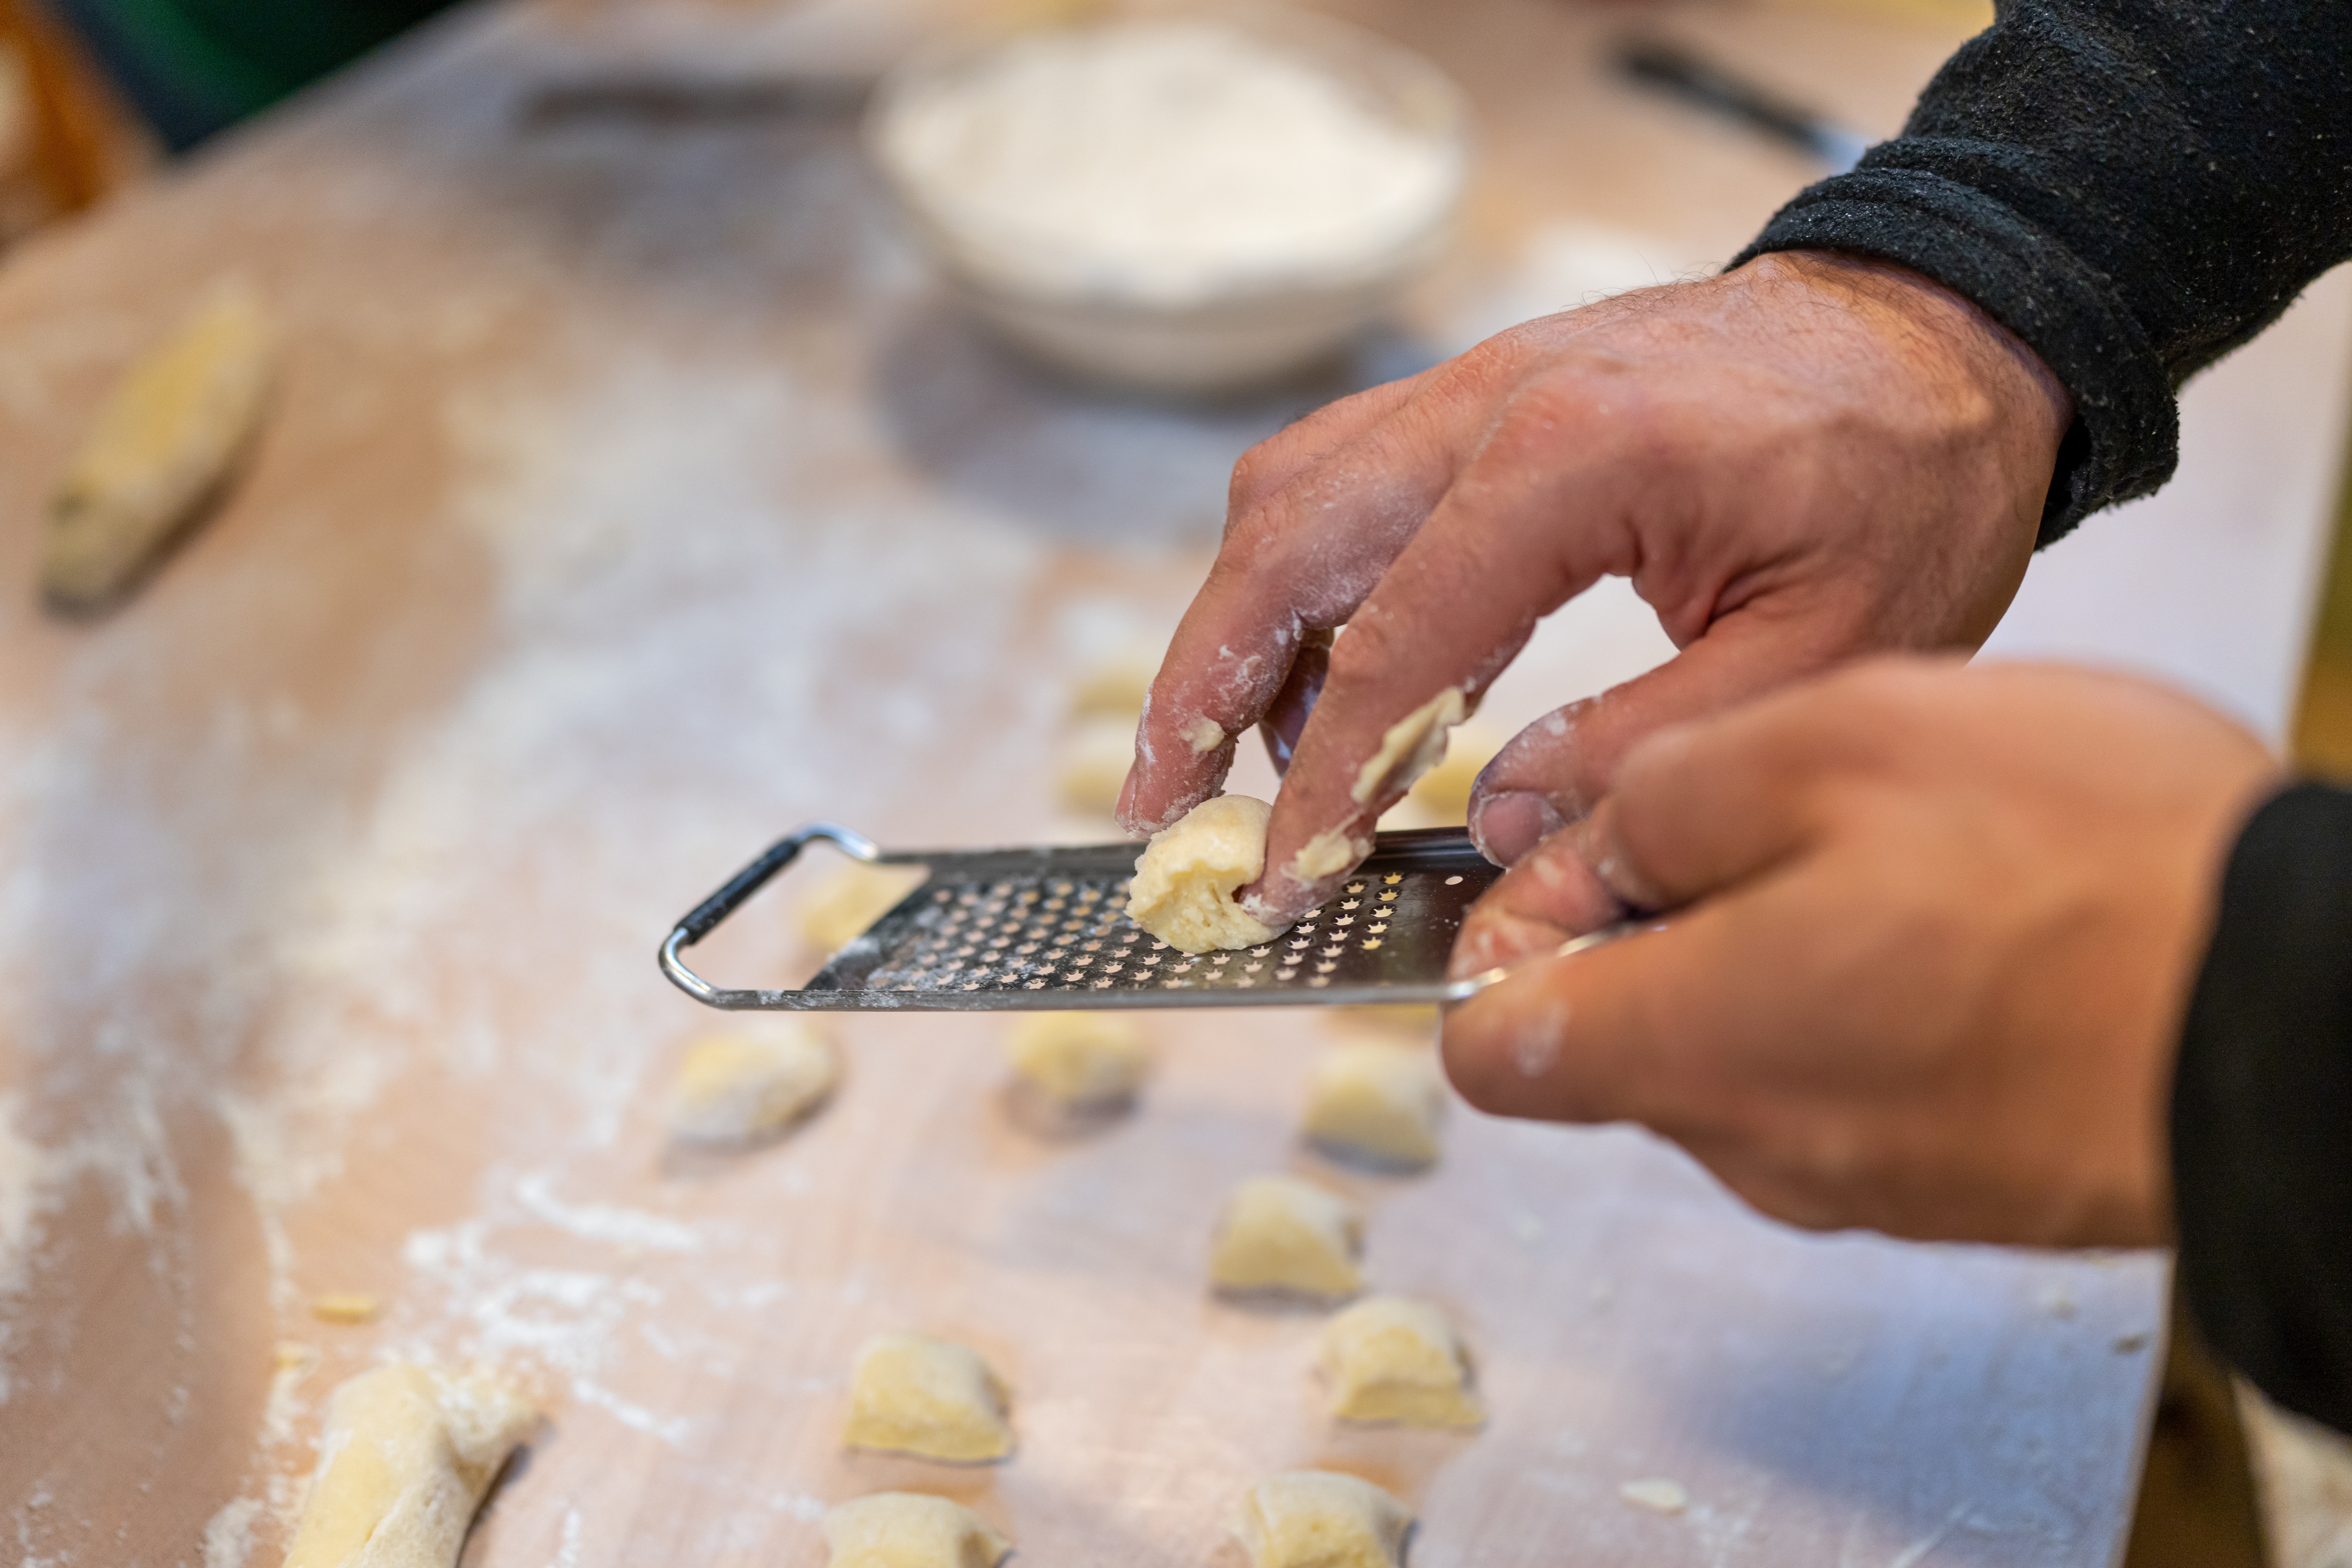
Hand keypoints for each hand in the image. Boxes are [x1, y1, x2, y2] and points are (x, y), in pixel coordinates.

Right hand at [1117, 250, 2072, 929]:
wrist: (1943, 334)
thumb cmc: (1907, 483)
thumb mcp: (1826, 653)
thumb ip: (1648, 751)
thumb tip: (1496, 828)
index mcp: (1572, 460)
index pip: (1391, 644)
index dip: (1322, 780)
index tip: (1283, 879)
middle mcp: (1494, 400)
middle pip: (1284, 541)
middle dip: (1199, 684)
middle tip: (1160, 807)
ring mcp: (1479, 382)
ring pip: (1292, 494)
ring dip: (1237, 625)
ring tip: (1232, 758)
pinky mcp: (1487, 394)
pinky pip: (1346, 477)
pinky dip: (1307, 579)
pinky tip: (1332, 677)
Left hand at [1441, 658, 2281, 1247]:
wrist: (2303, 1007)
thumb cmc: (2091, 865)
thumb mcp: (1836, 742)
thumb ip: (1661, 798)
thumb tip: (1580, 842)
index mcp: (1692, 1041)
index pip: (1489, 1042)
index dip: (1501, 934)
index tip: (1571, 850)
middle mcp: (1753, 1143)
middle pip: (1614, 1040)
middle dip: (1653, 923)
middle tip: (1765, 814)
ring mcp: (1856, 1175)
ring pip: (1734, 1051)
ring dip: (1771, 945)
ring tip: (1890, 854)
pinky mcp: (1948, 1178)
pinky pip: (1844, 1080)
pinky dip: (1862, 994)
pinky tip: (1954, 919)